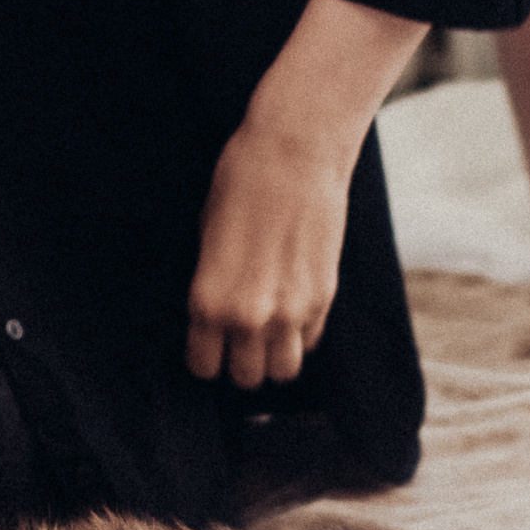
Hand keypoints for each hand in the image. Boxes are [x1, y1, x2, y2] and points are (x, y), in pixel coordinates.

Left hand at [186, 0, 428, 389]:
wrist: (294, 152)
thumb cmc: (241, 184)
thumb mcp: (208, 239)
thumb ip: (213, 288)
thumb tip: (218, 319)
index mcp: (208, 302)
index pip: (204, 367)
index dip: (207, 358)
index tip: (211, 346)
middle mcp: (249, 316)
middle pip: (247, 377)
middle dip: (242, 362)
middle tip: (242, 340)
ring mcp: (291, 312)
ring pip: (284, 371)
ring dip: (275, 357)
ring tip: (270, 333)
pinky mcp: (324, 298)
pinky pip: (310, 340)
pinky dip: (302, 332)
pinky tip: (294, 303)